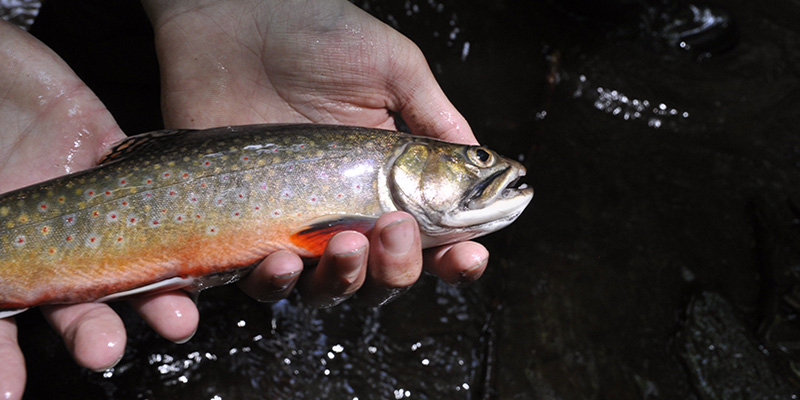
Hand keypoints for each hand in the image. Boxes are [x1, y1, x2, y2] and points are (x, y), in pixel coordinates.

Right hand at [0, 21, 197, 398]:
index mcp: (8, 257)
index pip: (0, 323)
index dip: (0, 362)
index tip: (4, 395)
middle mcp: (54, 249)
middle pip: (77, 306)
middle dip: (93, 331)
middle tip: (103, 348)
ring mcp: (97, 218)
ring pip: (135, 270)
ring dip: (159, 301)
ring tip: (177, 321)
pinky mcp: (132, 179)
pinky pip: (169, 217)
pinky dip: (193, 242)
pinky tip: (215, 264)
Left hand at [142, 0, 490, 306]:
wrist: (236, 17)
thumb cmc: (317, 33)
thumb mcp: (393, 67)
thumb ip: (436, 119)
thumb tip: (481, 164)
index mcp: (391, 179)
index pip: (433, 238)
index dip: (454, 258)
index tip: (468, 256)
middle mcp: (347, 209)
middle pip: (384, 277)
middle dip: (398, 268)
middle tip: (395, 228)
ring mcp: (294, 222)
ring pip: (329, 289)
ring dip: (345, 280)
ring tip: (344, 241)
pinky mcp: (242, 226)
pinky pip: (259, 280)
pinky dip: (275, 282)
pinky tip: (283, 256)